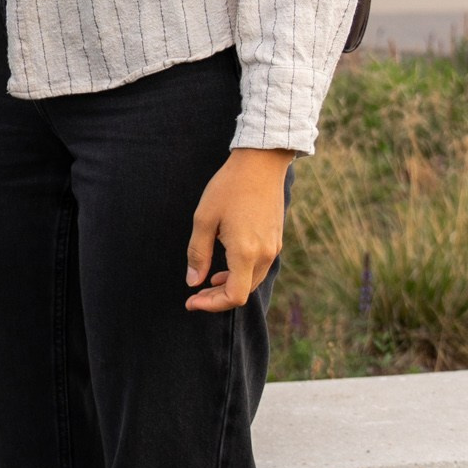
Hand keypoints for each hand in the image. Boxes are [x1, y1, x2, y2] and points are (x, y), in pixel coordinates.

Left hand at [184, 151, 291, 312]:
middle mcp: (264, 254)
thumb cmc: (229, 187)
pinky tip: (226, 265)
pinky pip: (259, 267)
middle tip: (195, 293)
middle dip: (218, 297)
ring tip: (208, 280)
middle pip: (243, 292)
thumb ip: (198, 253)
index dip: (211, 304)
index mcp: (246, 252)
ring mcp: (273, 247)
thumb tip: (193, 282)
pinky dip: (242, 273)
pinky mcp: (276, 239)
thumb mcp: (204, 219)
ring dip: (230, 286)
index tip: (191, 301)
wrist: (261, 163)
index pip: (233, 296)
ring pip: (252, 281)